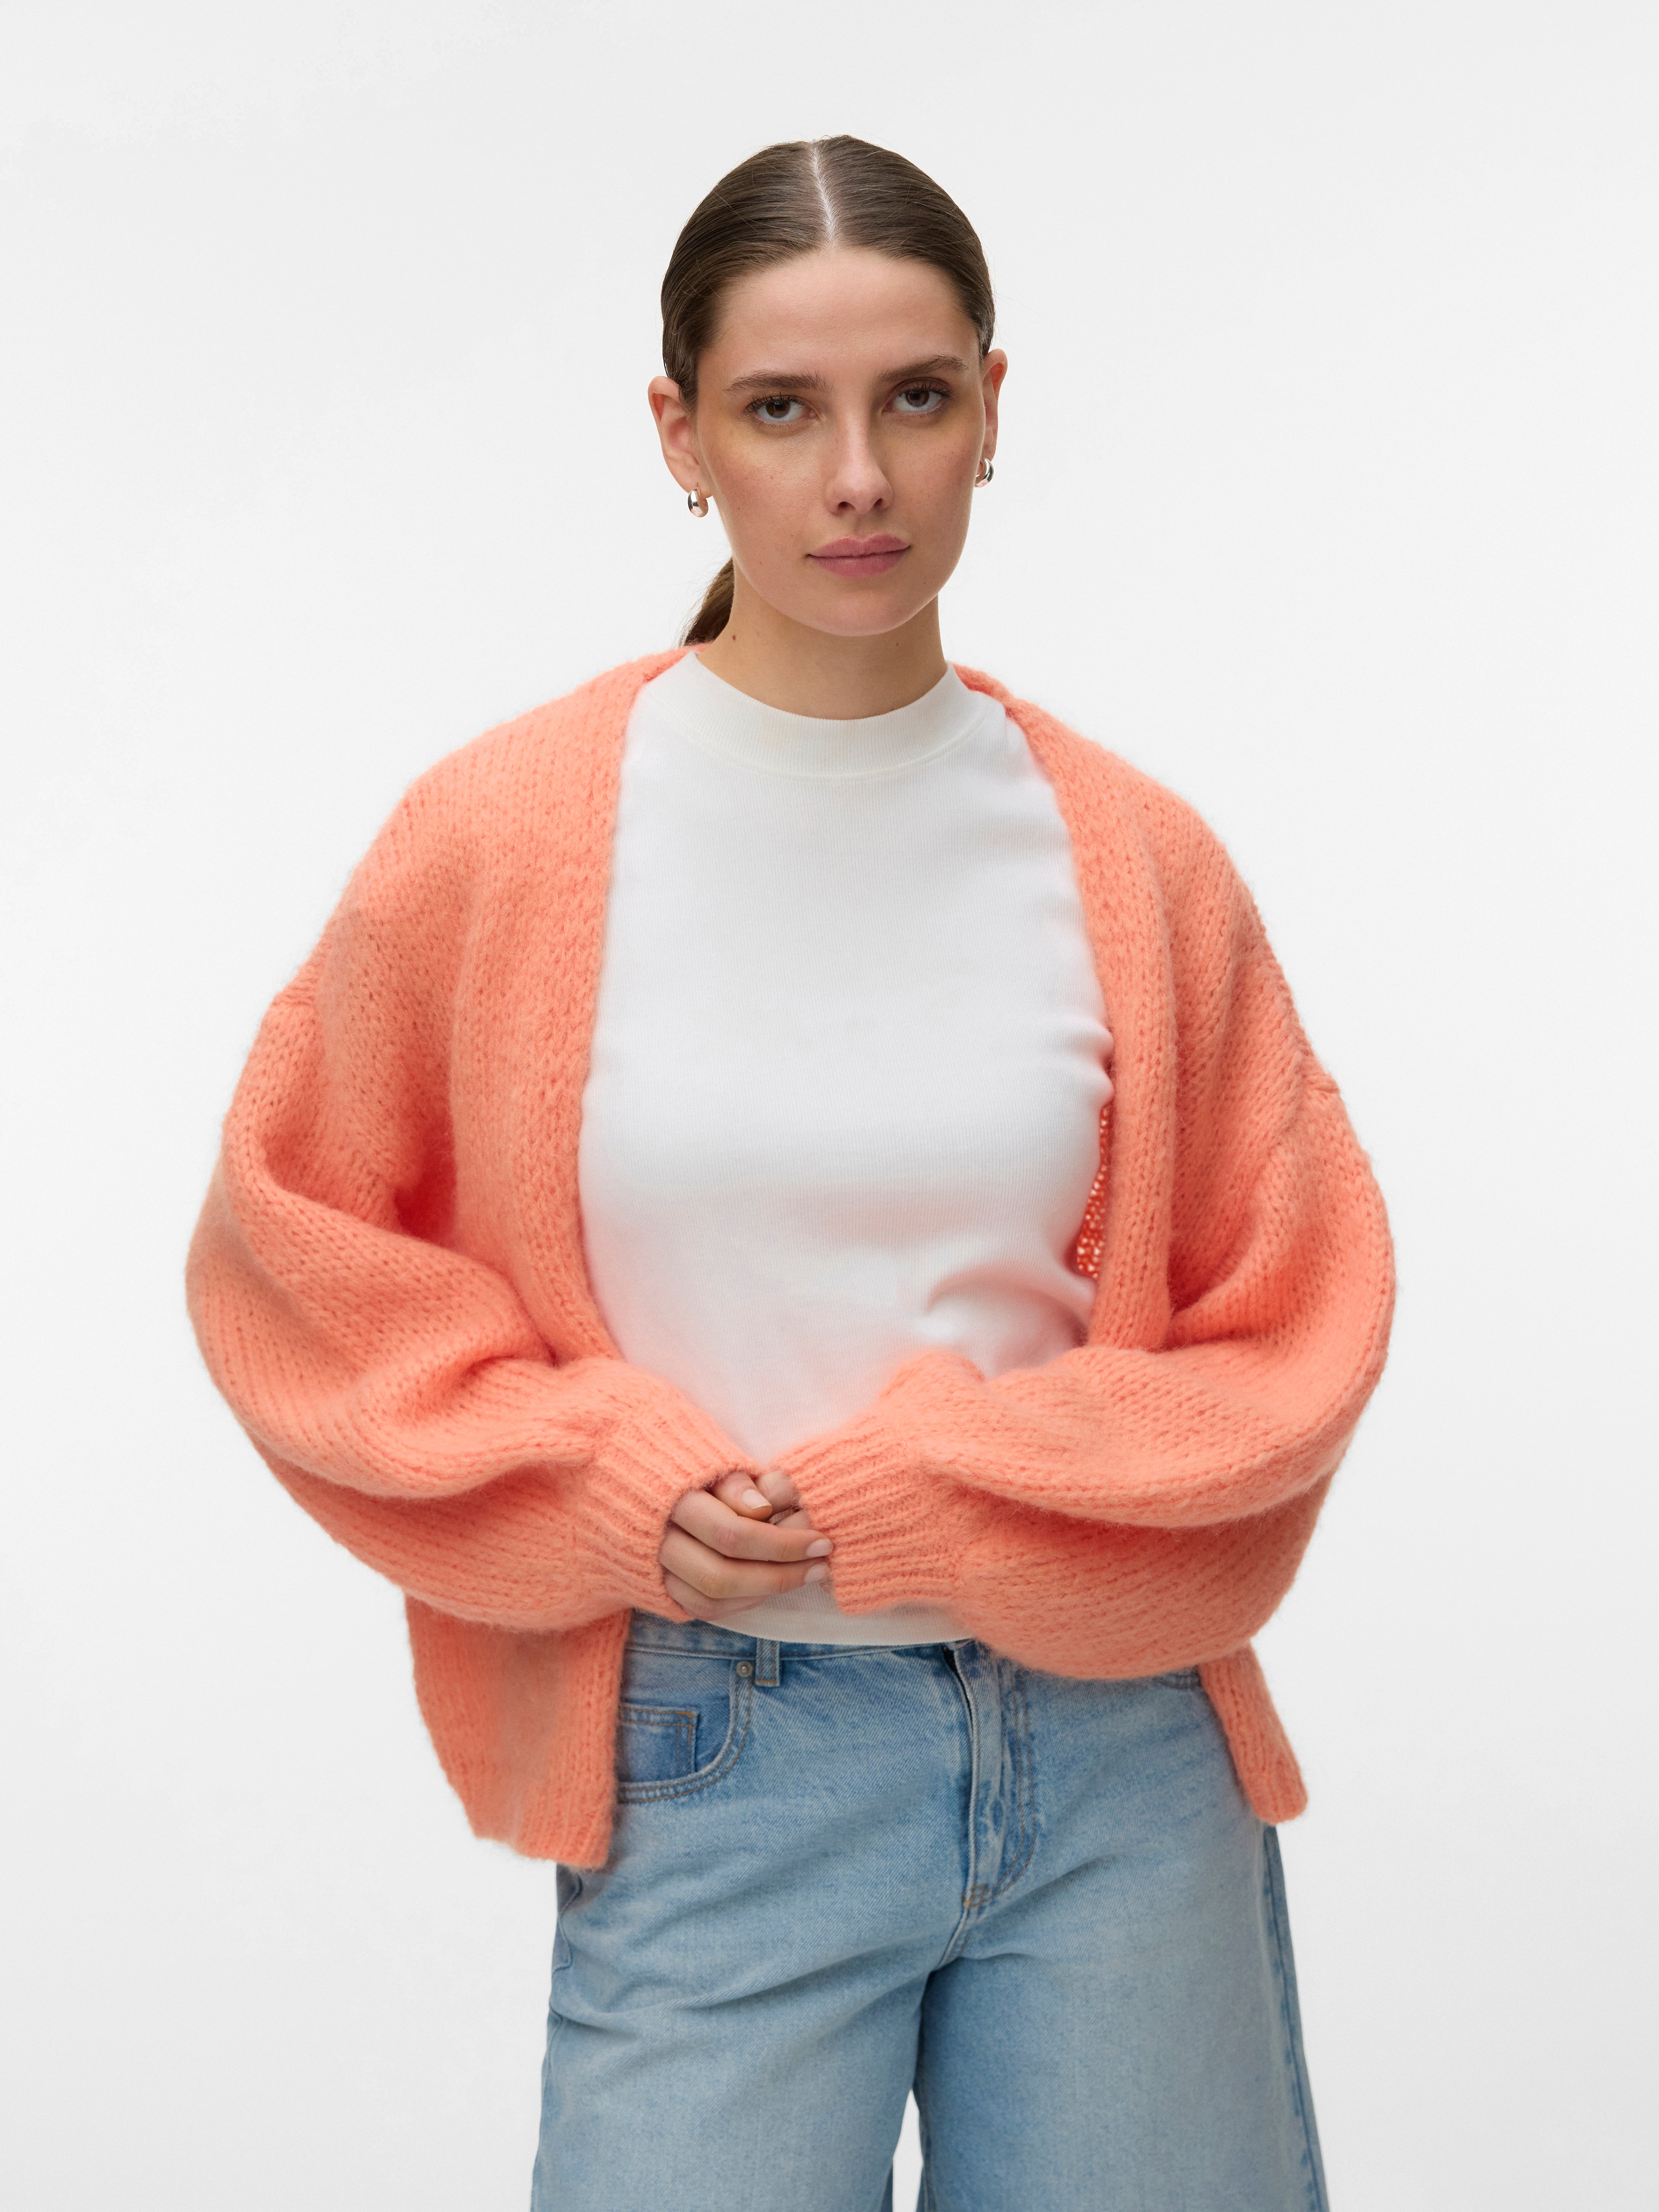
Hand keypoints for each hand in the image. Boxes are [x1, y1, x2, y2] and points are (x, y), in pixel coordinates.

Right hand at [659, 1469, 831, 1619]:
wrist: (622, 1475)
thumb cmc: (680, 1461)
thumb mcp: (706, 1455)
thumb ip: (734, 1481)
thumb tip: (764, 1508)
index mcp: (670, 1500)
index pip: (732, 1533)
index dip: (782, 1542)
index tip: (821, 1539)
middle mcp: (656, 1541)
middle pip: (721, 1575)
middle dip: (780, 1574)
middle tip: (821, 1563)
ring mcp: (653, 1568)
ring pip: (710, 1598)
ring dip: (765, 1592)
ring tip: (805, 1575)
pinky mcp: (657, 1586)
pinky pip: (700, 1608)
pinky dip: (738, 1603)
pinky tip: (769, 1587)